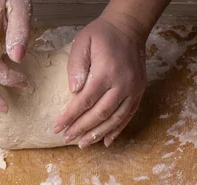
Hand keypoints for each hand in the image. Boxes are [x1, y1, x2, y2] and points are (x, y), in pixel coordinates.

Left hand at [54, 12, 146, 147]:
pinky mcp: (139, 93)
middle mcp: (122, 84)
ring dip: (98, 134)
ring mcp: (133, 90)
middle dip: (82, 129)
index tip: (58, 127)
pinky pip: (128, 116)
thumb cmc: (102, 35)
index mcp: (106, 71)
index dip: (70, 116)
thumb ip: (76, 65)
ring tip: (83, 144)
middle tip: (67, 138)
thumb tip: (73, 91)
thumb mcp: (83, 42)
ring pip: (115, 119)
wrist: (129, 28)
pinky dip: (117, 130)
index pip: (85, 101)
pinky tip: (106, 141)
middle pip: (100, 114)